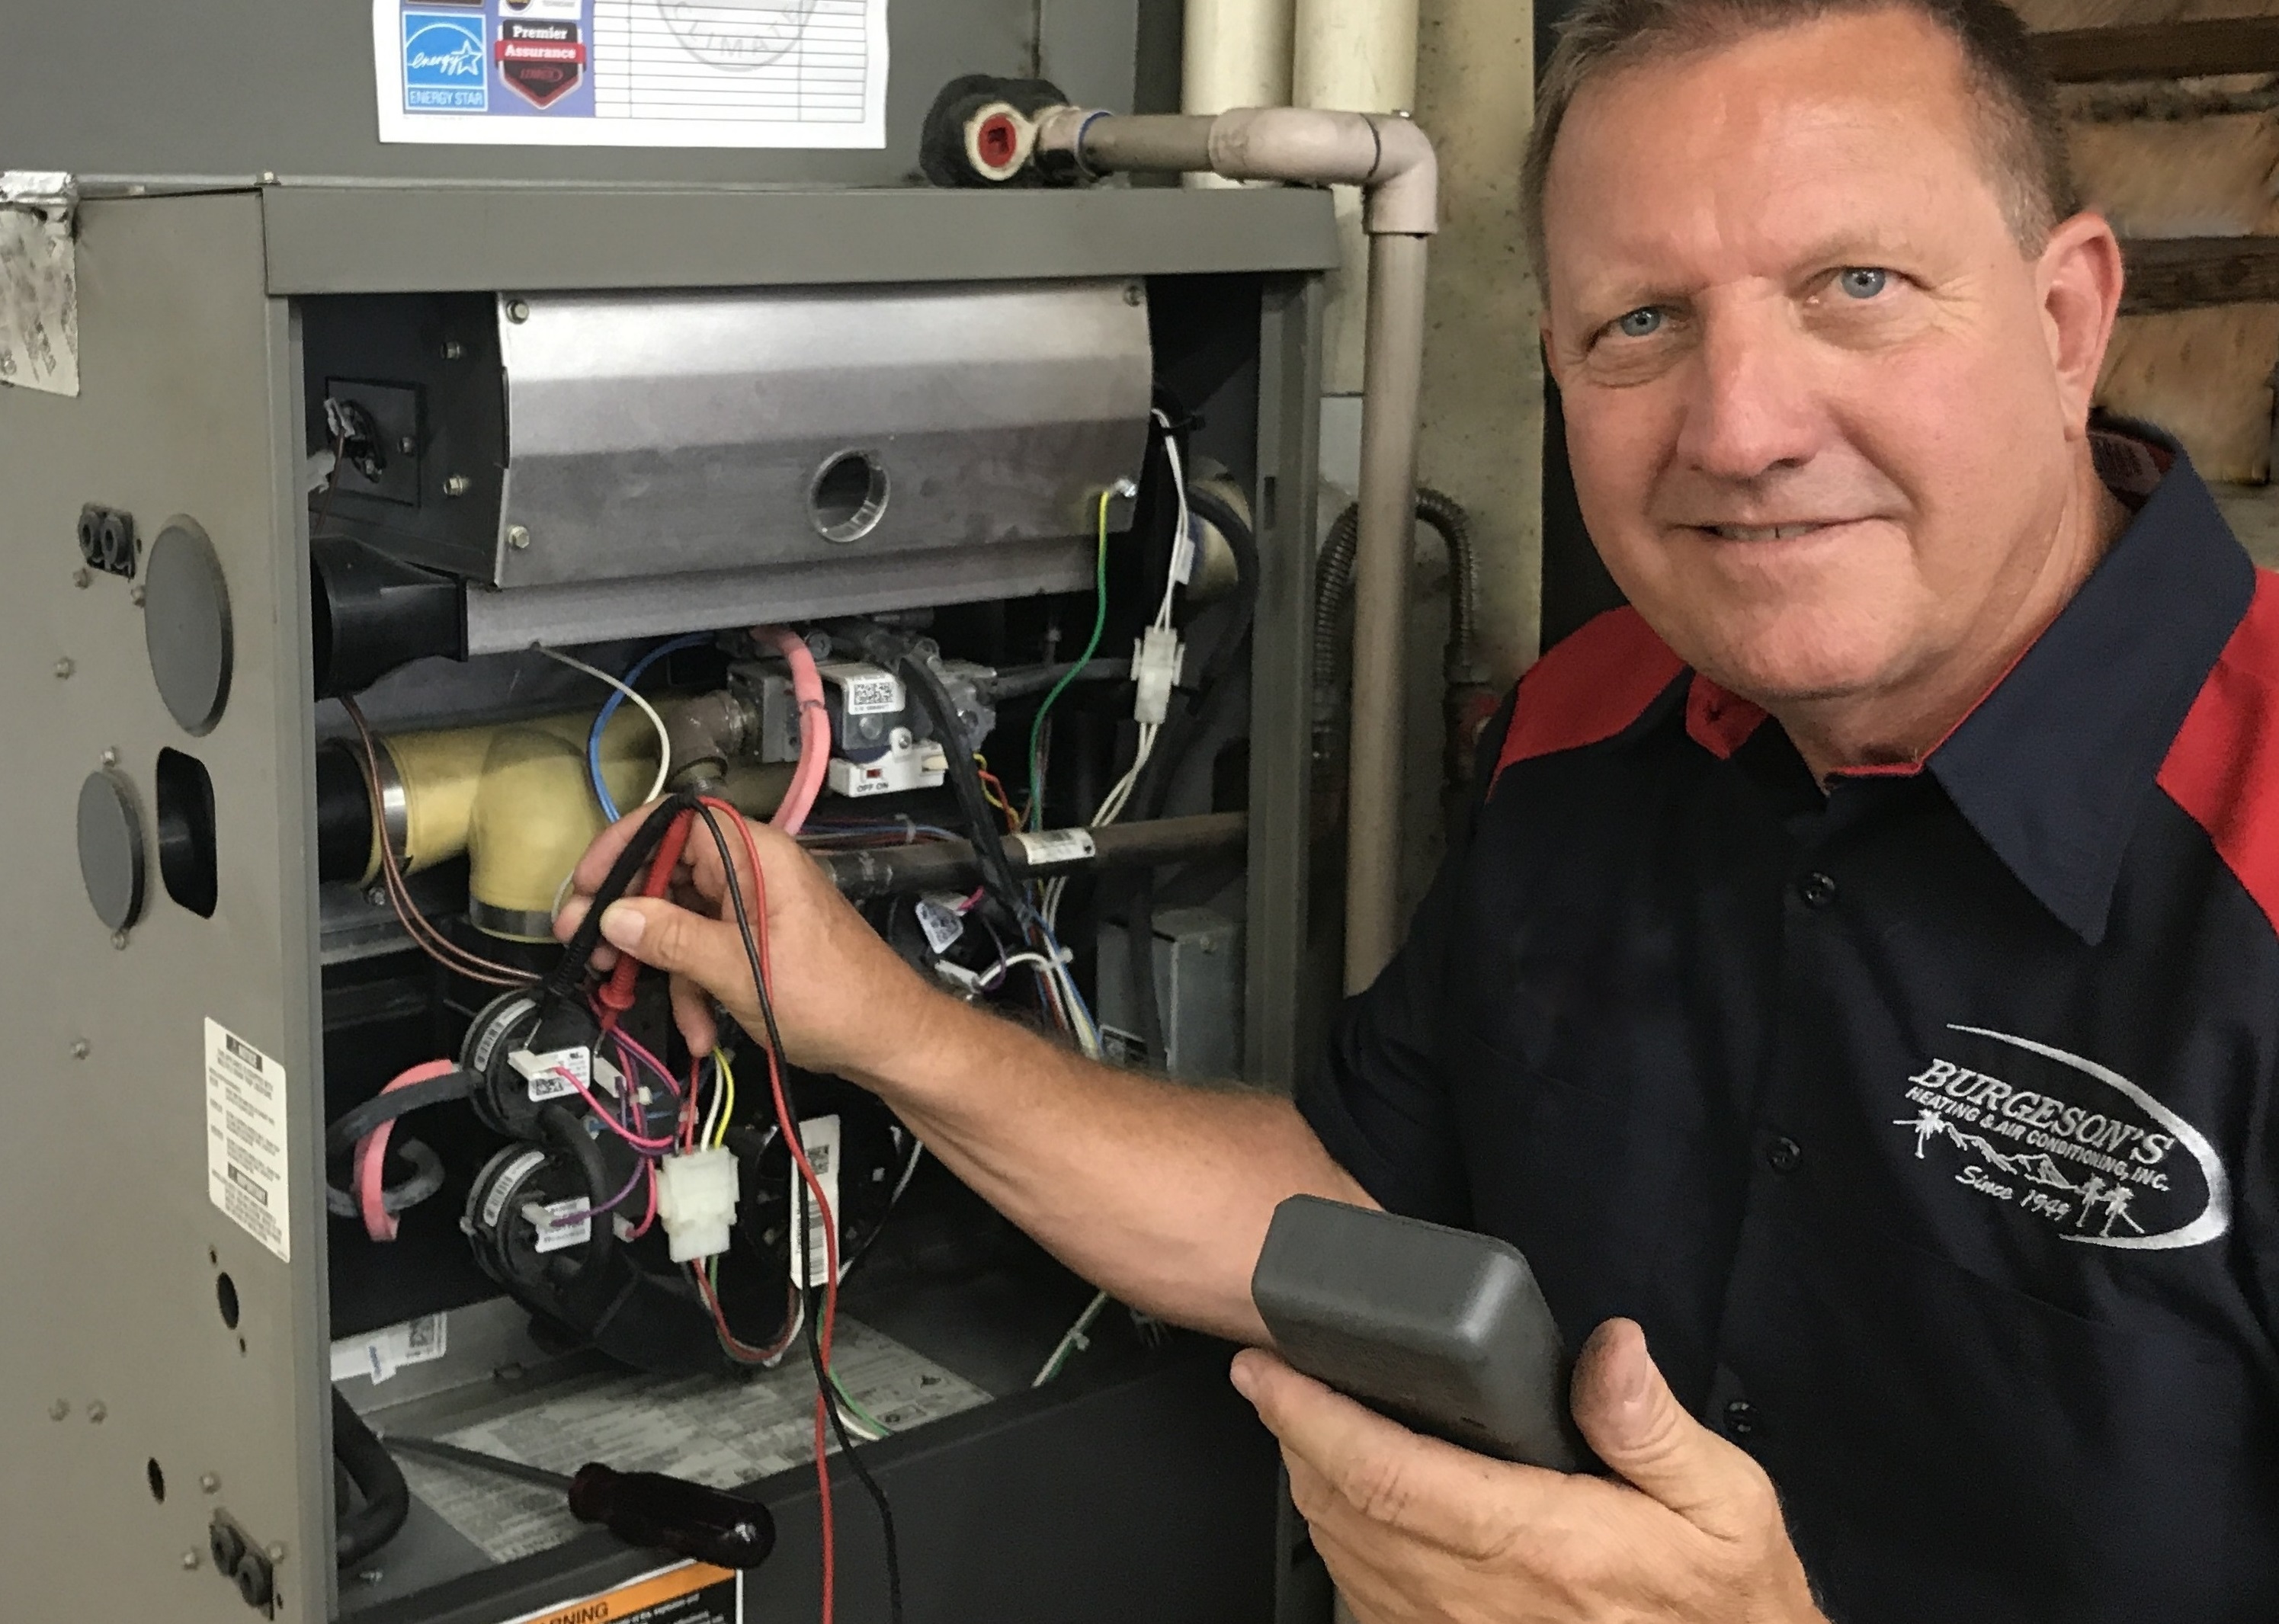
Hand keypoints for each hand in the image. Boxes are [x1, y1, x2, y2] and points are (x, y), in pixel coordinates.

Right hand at [552, 802, 946, 1076]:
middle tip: (589, 950)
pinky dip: (694, 988)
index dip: (622, 846)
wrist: (887, 1040)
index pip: (674, 822)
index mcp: (756, 856)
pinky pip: (705, 951)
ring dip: (661, 968)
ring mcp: (754, 908)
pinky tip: (698, 1028)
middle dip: (629, 919)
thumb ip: (672, 939)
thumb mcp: (738, 970)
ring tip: (632, 995)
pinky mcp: (756, 942)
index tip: (587, 885)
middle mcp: (754, 872)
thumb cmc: (836, 998)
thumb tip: (616, 917)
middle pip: (668, 874)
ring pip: (681, 920)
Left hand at [1233, 1319, 1822, 1623]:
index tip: (1268, 1370)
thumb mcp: (1726, 1505)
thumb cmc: (1723, 1603)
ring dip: (1310, 1487)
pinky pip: (1367, 1598)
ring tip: (1302, 1424)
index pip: (1387, 1472)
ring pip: (1344, 1558)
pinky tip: (1350, 1503)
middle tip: (1274, 1379)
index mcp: (1543, 1545)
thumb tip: (1609, 1347)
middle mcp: (1484, 1601)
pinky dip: (1342, 1543)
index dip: (1310, 1416)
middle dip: (1293, 1437)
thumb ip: (1652, 1424)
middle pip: (1344, 1511)